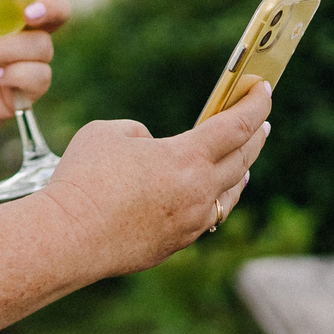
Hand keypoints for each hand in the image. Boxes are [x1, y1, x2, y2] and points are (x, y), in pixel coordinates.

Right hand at [36, 85, 272, 276]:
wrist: (68, 238)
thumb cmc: (84, 179)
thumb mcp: (109, 133)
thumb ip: (140, 135)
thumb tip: (152, 151)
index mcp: (187, 157)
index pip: (237, 125)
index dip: (255, 104)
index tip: (265, 89)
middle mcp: (199, 191)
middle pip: (242, 160)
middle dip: (255, 136)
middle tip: (261, 122)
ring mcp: (191, 222)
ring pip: (229, 195)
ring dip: (241, 173)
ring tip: (245, 162)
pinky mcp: (176, 244)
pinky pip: (207, 218)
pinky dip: (217, 201)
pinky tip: (213, 198)